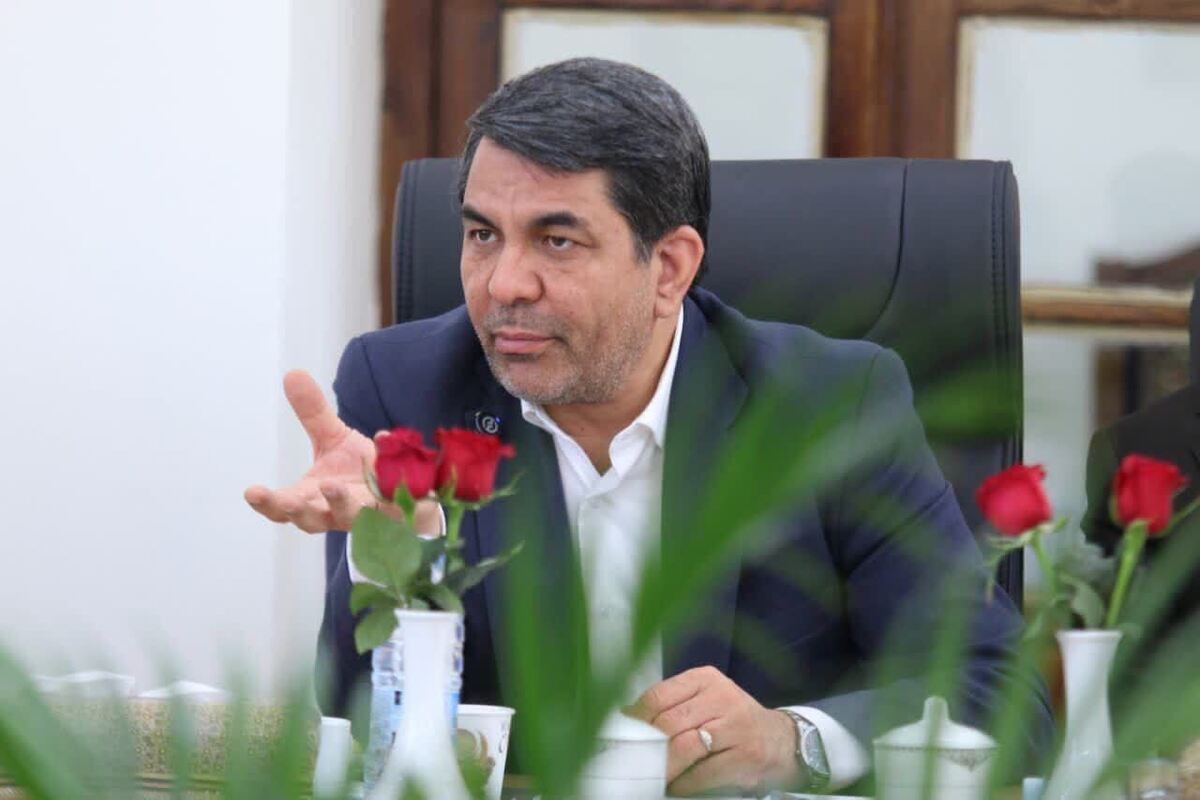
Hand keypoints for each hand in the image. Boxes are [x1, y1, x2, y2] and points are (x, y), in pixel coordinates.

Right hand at [244, 370, 439, 532]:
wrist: (404, 484)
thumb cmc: (360, 468)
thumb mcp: (333, 437)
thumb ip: (312, 411)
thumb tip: (292, 374)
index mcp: (311, 498)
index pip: (282, 508)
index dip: (266, 503)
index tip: (251, 492)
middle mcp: (333, 512)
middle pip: (309, 520)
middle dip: (296, 511)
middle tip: (287, 501)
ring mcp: (364, 515)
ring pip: (348, 517)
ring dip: (339, 503)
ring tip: (331, 485)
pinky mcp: (394, 512)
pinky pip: (391, 501)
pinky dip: (388, 484)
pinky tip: (385, 457)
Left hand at [628, 666, 800, 796]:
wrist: (782, 741)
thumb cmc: (733, 721)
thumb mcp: (706, 701)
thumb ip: (673, 706)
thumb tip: (627, 720)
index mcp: (705, 679)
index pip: (658, 695)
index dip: (636, 719)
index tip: (623, 735)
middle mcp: (722, 697)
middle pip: (669, 723)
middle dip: (648, 746)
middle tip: (634, 760)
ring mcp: (737, 726)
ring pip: (684, 747)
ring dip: (664, 767)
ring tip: (654, 775)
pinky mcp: (746, 756)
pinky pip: (704, 772)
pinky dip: (685, 783)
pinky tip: (678, 786)